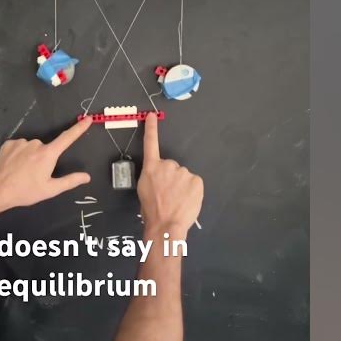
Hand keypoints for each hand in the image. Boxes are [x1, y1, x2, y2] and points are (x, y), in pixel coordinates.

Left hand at [0, 117, 93, 217]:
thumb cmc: (26, 192)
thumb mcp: (50, 189)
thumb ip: (70, 181)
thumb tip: (87, 176)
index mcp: (48, 154)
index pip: (67, 138)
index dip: (79, 128)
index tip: (88, 119)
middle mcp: (35, 144)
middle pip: (45, 148)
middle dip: (43, 159)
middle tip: (35, 175)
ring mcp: (20, 143)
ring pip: (31, 148)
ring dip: (30, 157)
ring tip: (22, 173)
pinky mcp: (8, 144)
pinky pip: (19, 147)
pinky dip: (18, 155)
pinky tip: (13, 167)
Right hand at [137, 113, 202, 234]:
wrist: (165, 225)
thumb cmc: (152, 211)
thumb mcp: (144, 190)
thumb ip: (153, 178)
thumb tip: (161, 180)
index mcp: (151, 168)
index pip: (151, 143)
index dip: (152, 129)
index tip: (152, 115)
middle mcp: (167, 165)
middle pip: (172, 168)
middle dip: (171, 178)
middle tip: (167, 195)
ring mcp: (183, 172)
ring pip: (184, 177)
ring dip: (182, 186)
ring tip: (176, 201)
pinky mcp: (196, 180)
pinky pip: (194, 183)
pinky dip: (192, 191)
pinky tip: (185, 201)